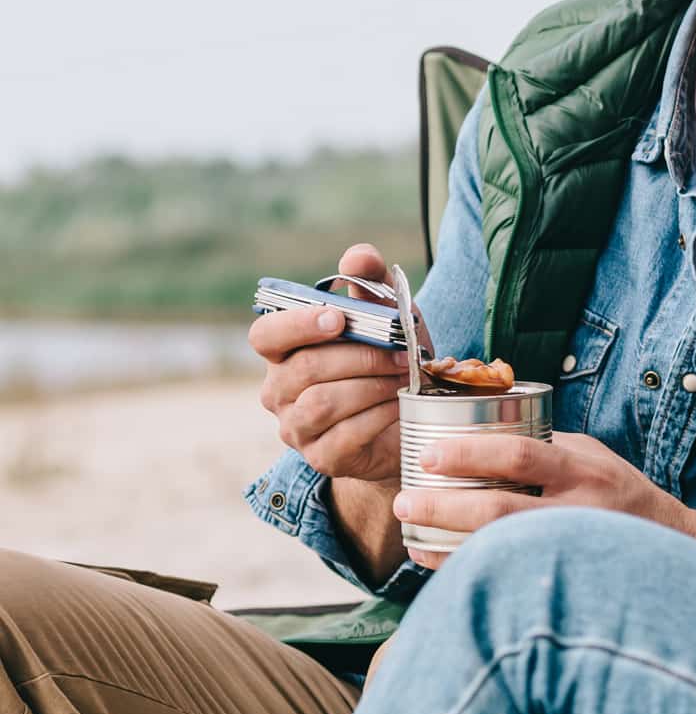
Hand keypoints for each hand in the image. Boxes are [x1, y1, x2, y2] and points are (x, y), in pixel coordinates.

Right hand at [250, 243, 423, 481]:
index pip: (266, 335)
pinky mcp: (322, 457)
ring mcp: (296, 428)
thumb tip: (358, 256)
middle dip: (362, 357)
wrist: (411, 416)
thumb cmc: (389, 359)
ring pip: (323, 403)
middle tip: (403, 355)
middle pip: (305, 369)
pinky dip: (380, 416)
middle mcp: (279, 391)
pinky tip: (400, 405)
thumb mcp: (388, 315)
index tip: (338, 318)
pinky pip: (345, 434)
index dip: (297, 325)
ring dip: (372, 386)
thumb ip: (371, 281)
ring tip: (403, 378)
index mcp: (285, 351)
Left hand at [393, 431, 695, 569]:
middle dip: (443, 504)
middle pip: (498, 509)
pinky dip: (462, 567)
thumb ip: (546, 447)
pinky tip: (434, 559)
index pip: (521, 457)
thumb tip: (484, 430)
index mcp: (582, 470)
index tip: (430, 455)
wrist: (667, 544)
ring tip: (408, 530)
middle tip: (405, 498)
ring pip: (495, 549)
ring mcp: (566, 548)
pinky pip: (500, 574)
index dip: (470, 455)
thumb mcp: (592, 456)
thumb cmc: (620, 492)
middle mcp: (575, 510)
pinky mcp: (560, 577)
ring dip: (443, 542)